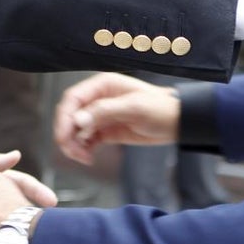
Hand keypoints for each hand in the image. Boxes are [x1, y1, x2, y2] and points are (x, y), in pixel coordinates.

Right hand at [54, 73, 179, 165]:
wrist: (179, 123)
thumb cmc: (161, 108)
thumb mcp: (134, 108)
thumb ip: (105, 111)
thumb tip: (79, 120)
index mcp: (103, 86)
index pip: (73, 98)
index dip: (64, 117)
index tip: (64, 135)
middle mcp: (98, 99)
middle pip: (71, 114)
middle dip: (67, 133)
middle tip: (72, 151)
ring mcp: (101, 116)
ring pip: (76, 129)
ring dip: (74, 143)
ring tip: (83, 157)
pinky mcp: (106, 131)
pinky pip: (86, 140)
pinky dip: (83, 149)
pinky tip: (88, 157)